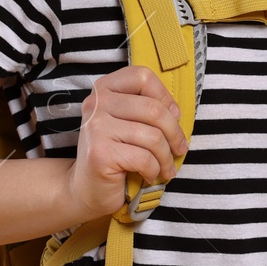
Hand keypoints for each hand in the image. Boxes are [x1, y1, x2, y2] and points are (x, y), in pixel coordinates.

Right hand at [68, 65, 189, 219]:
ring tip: (166, 167)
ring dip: (166, 157)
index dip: (164, 95)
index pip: (142, 77)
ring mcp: (96, 127)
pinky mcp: (100, 153)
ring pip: (153, 136)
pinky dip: (154, 170)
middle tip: (179, 148)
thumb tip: (175, 111)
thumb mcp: (129, 122)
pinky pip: (145, 158)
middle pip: (154, 109)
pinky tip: (149, 176)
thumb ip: (147, 108)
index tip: (174, 116)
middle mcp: (97, 103)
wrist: (86, 188)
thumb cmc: (115, 153)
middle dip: (174, 133)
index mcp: (104, 88)